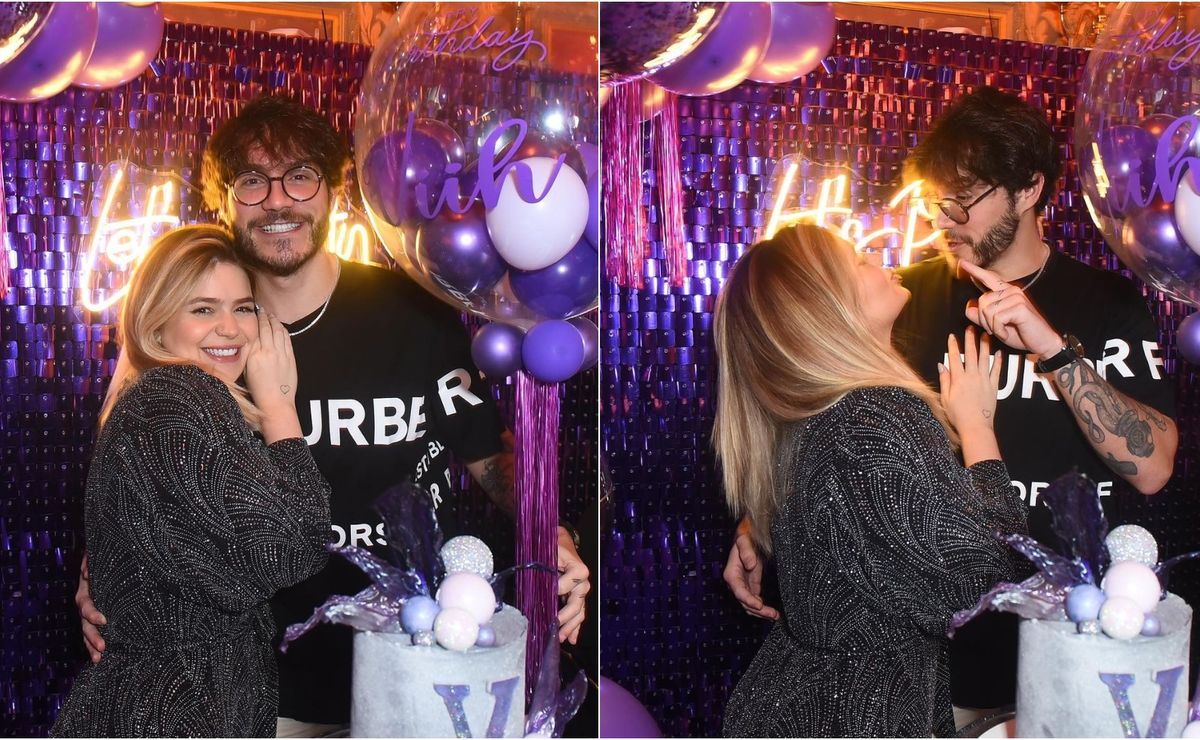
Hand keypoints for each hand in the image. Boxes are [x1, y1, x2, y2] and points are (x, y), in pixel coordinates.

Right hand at [75, 554, 106, 662]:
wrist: (109, 555)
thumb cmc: (106, 555)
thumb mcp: (97, 556)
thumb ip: (90, 561)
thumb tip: (86, 572)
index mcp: (86, 588)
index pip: (85, 603)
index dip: (92, 613)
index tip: (103, 621)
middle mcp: (86, 601)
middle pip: (84, 622)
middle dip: (92, 636)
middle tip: (102, 647)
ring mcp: (90, 610)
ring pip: (87, 630)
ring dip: (91, 644)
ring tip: (98, 658)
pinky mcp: (99, 615)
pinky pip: (93, 632)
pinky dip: (94, 645)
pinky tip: (100, 658)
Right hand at [244, 308, 297, 411]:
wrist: (275, 401)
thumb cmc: (258, 389)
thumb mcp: (246, 370)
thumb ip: (248, 353)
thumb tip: (250, 339)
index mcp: (253, 355)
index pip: (253, 331)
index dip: (253, 320)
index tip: (252, 313)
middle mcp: (267, 351)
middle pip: (266, 327)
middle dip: (264, 316)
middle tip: (261, 309)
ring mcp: (280, 353)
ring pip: (278, 330)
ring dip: (274, 320)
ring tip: (271, 315)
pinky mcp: (290, 357)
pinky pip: (286, 338)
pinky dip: (283, 330)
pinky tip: (280, 326)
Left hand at [556, 527, 589, 643]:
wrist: (562, 542)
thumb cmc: (555, 544)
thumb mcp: (552, 548)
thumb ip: (549, 562)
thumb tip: (543, 579)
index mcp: (579, 569)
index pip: (569, 583)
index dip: (559, 588)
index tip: (550, 593)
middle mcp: (583, 583)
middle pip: (577, 603)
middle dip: (566, 617)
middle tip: (554, 627)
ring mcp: (581, 591)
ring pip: (579, 612)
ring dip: (571, 627)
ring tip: (562, 639)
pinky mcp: (577, 597)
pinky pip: (578, 613)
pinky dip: (575, 627)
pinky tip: (572, 639)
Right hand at [723, 519, 778, 619]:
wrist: (747, 537)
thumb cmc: (744, 537)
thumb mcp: (744, 540)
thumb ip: (746, 550)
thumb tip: (750, 564)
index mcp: (732, 574)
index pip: (738, 591)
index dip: (748, 600)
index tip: (759, 605)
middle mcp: (735, 583)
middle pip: (745, 602)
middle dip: (758, 610)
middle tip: (773, 615)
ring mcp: (743, 586)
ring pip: (749, 605)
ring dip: (761, 612)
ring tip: (775, 616)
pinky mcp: (751, 586)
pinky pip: (754, 600)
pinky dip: (762, 608)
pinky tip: (772, 611)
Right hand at [938, 327, 1001, 434]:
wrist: (975, 426)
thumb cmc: (958, 415)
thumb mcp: (945, 398)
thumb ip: (944, 380)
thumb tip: (941, 366)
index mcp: (958, 379)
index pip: (955, 357)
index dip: (953, 346)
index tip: (952, 336)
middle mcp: (972, 376)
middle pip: (971, 354)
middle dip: (970, 339)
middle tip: (971, 328)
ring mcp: (984, 380)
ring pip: (985, 358)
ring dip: (985, 345)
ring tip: (985, 334)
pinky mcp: (993, 386)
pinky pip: (996, 371)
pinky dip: (998, 361)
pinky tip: (999, 353)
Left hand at [961, 261, 1061, 356]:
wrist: (1042, 343)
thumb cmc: (1022, 334)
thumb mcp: (996, 325)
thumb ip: (982, 317)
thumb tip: (969, 307)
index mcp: (1006, 292)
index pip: (989, 278)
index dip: (975, 270)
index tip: (962, 262)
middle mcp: (1012, 291)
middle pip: (982, 301)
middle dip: (984, 320)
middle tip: (997, 329)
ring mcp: (1016, 297)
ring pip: (987, 310)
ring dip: (992, 327)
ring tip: (1005, 331)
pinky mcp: (1020, 307)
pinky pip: (996, 318)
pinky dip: (999, 330)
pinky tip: (1008, 333)